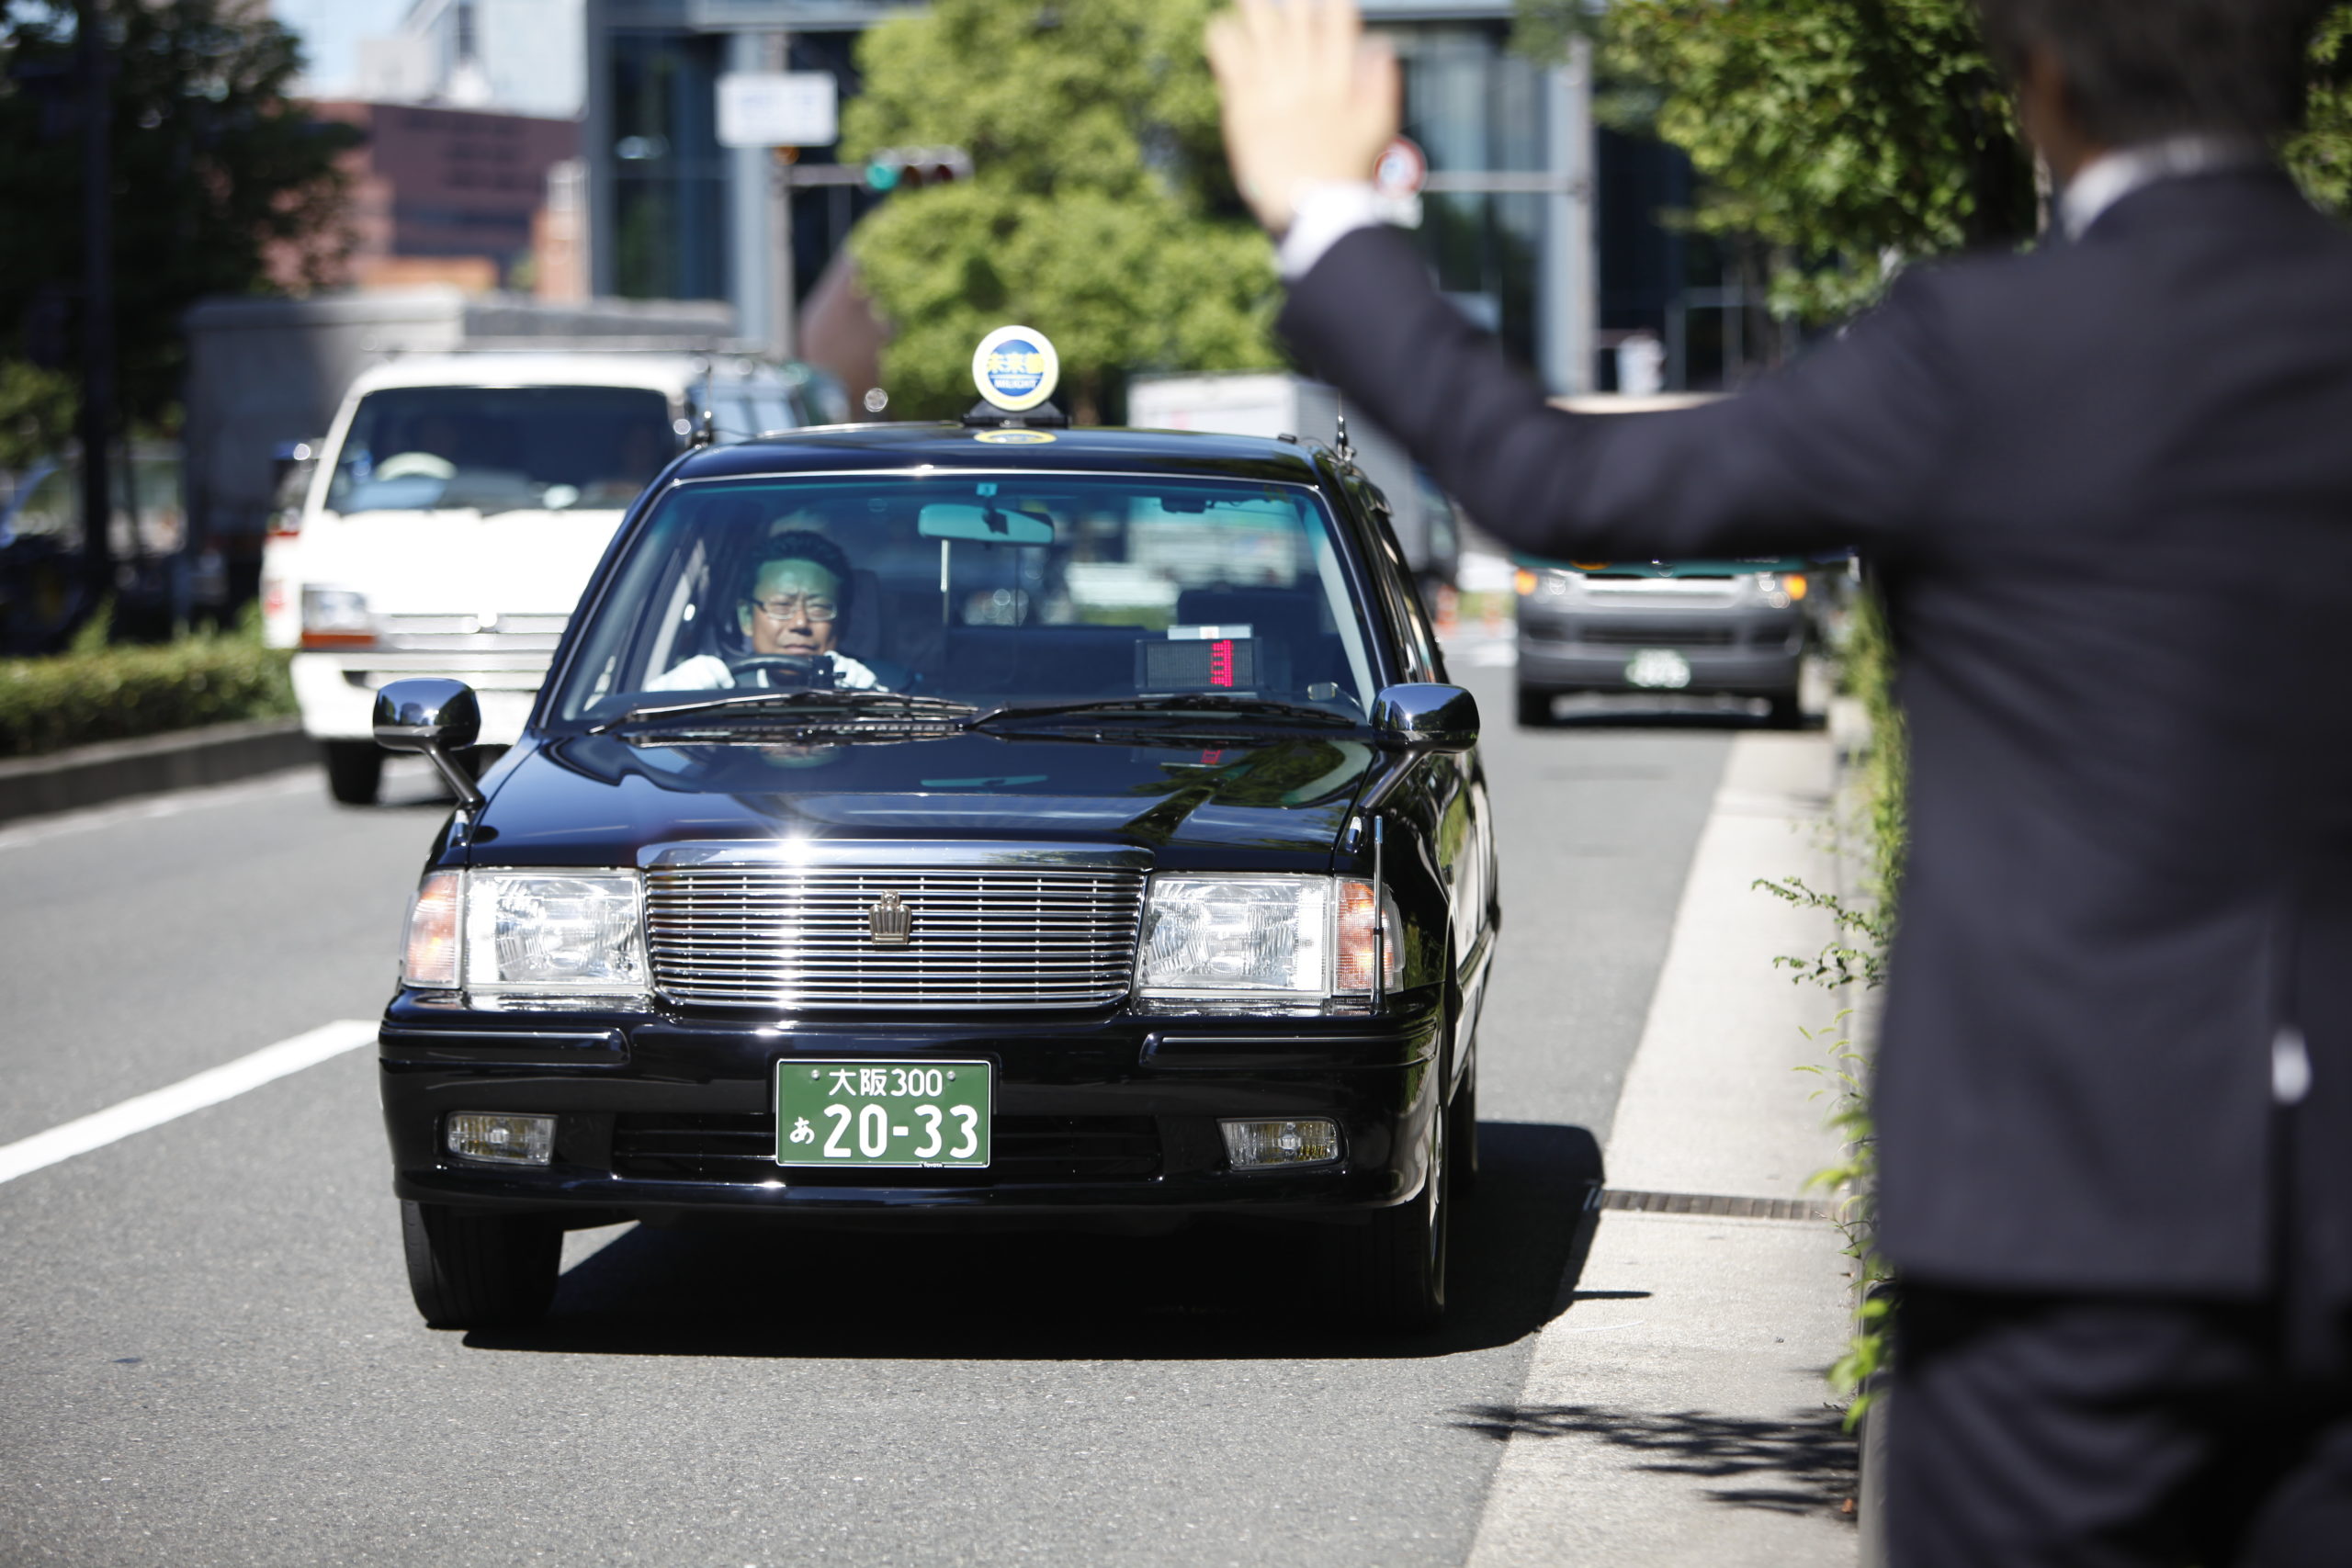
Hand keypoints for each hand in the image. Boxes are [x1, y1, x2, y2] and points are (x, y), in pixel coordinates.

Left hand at [1206, 0, 1399, 234]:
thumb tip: (1379, 45)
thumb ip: (1381, 84)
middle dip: (1290, 6)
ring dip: (1252, 10)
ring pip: (1257, 20)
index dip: (1329, 8)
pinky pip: (1225, 49)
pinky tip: (1225, 37)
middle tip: (1283, 12)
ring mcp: (1271, 85)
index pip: (1336, 16)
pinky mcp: (1241, 101)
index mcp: (1339, 76)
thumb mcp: (1377, 129)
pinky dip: (1222, 35)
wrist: (1312, 212)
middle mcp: (1305, 74)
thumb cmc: (1344, 175)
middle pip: (1295, 10)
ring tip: (1249, 10)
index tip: (1322, 12)